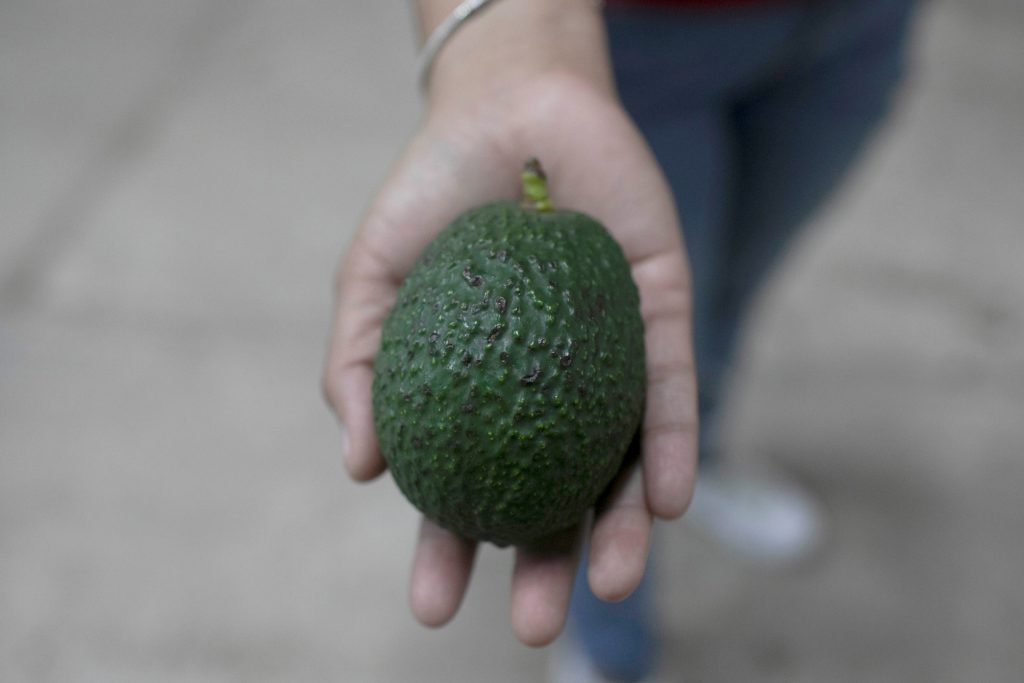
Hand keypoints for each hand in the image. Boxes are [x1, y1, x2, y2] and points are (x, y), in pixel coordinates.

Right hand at [324, 1, 697, 647]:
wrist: (506, 106)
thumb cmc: (431, 192)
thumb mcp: (369, 278)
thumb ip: (356, 362)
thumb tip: (359, 467)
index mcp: (478, 392)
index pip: (464, 490)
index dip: (446, 552)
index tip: (431, 607)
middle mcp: (548, 391)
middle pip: (549, 498)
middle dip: (542, 568)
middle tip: (530, 626)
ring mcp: (607, 361)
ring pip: (619, 463)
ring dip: (619, 530)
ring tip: (610, 582)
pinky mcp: (661, 317)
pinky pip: (671, 392)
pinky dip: (670, 446)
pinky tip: (663, 499)